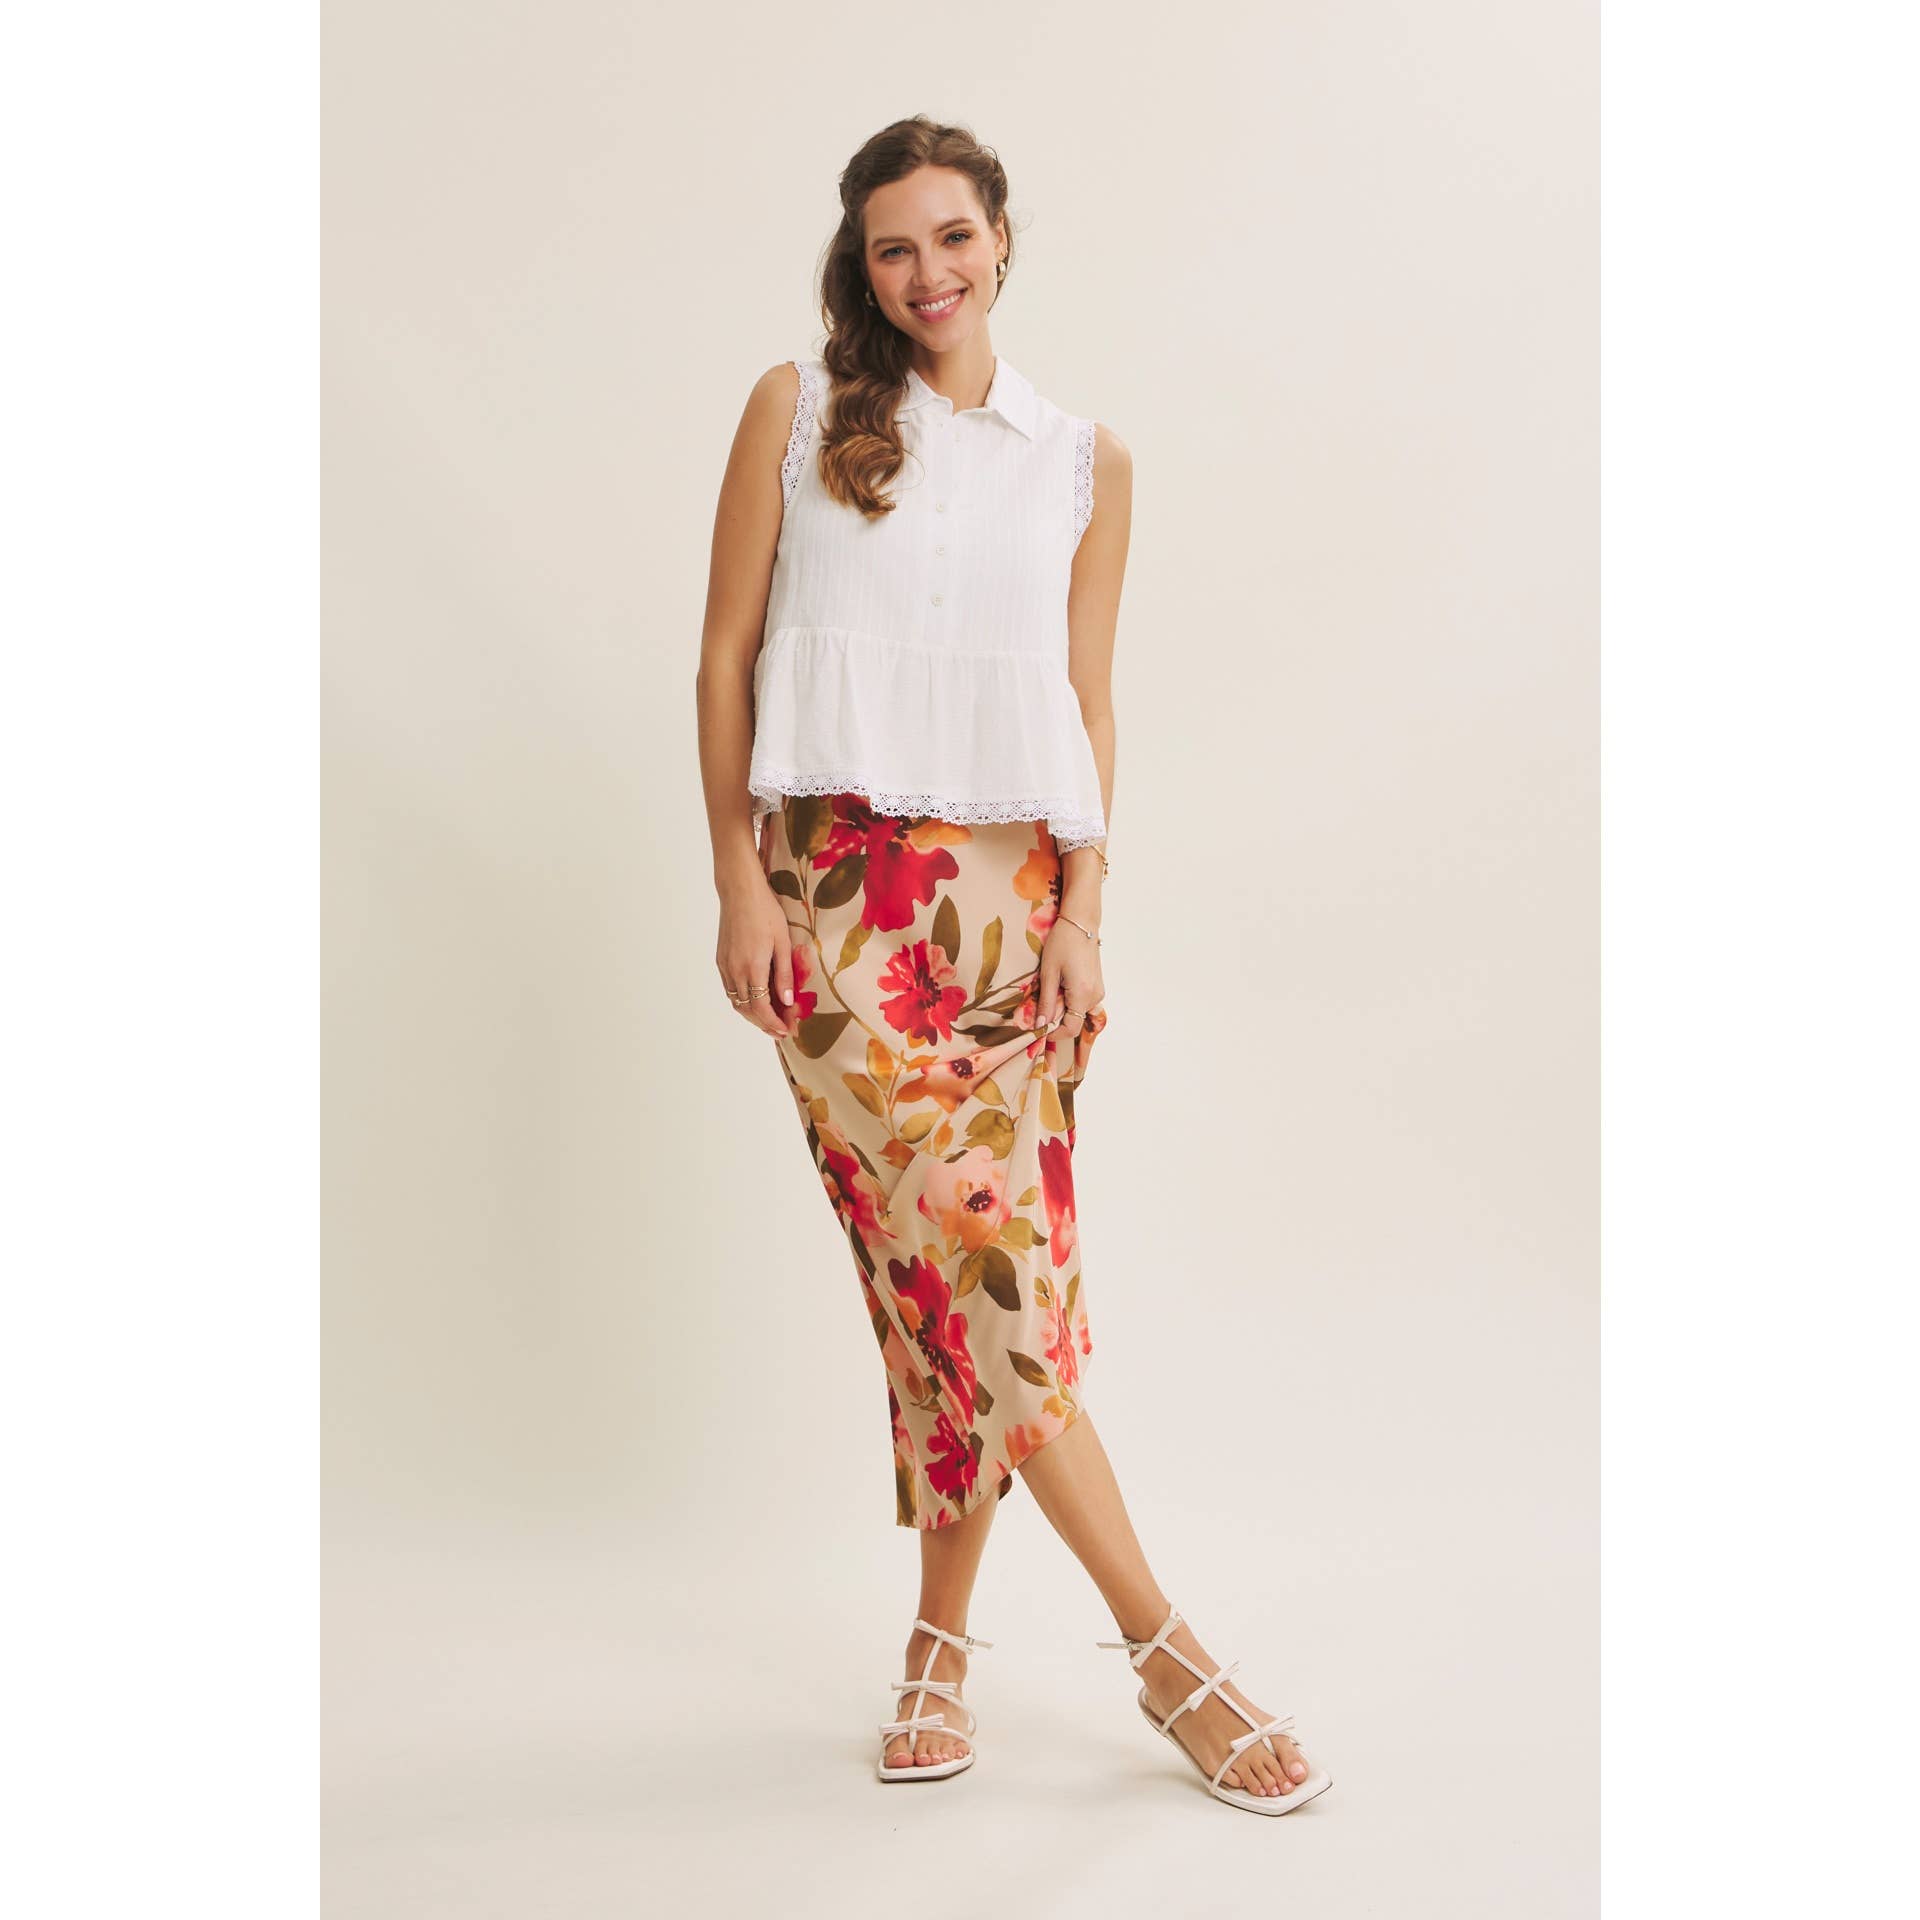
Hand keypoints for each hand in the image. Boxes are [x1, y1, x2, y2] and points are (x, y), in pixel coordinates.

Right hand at [716, 873, 800, 1039]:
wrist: (739, 892)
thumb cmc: (765, 911)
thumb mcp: (782, 942)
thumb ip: (785, 974)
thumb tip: (787, 1002)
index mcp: (753, 967)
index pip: (761, 1008)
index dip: (774, 1023)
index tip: (787, 1030)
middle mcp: (734, 970)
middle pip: (747, 1010)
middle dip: (764, 1025)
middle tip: (781, 1031)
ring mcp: (725, 966)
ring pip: (736, 1002)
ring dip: (752, 1015)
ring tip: (770, 1020)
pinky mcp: (721, 960)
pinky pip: (730, 990)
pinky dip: (742, 1001)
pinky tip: (756, 1000)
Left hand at [1037, 909, 1103, 1034]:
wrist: (1081, 922)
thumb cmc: (1062, 942)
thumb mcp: (1048, 973)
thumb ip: (1047, 1002)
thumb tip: (1041, 1026)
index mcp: (1083, 994)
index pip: (1071, 1028)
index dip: (1054, 1033)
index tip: (1038, 1029)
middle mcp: (1095, 996)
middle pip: (1074, 1020)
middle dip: (1056, 1017)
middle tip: (1040, 1000)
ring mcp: (1099, 991)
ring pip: (1077, 1011)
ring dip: (1062, 1007)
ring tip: (1051, 987)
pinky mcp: (1098, 985)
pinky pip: (1082, 1002)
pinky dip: (1070, 999)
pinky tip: (1061, 983)